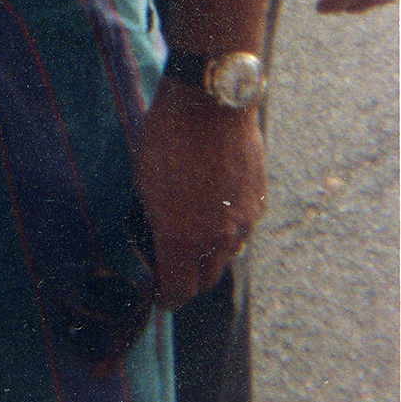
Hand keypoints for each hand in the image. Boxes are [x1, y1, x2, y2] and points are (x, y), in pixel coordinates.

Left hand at [134, 77, 265, 308]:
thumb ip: (154, 220)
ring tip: (190, 235)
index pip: (179, 289)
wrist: (211, 104)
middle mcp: (217, 239)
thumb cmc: (167, 138)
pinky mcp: (257, 202)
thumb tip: (158, 239)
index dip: (166, 297)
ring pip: (226, 255)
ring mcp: (242, 222)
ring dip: (208, 254)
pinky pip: (241, 230)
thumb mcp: (144, 181)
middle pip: (205, 279)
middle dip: (187, 279)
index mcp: (182, 238)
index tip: (158, 296)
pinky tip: (211, 210)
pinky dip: (226, 229)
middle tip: (172, 267)